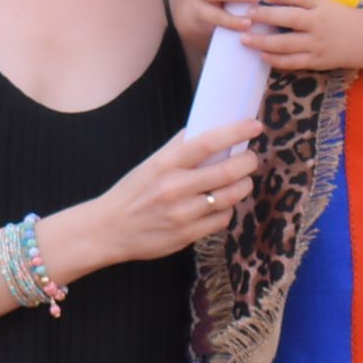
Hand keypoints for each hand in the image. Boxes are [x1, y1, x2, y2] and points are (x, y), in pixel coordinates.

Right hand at [104, 117, 261, 260]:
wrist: (107, 230)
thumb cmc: (132, 192)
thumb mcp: (150, 164)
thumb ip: (178, 148)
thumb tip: (208, 128)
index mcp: (165, 164)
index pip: (207, 142)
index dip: (236, 132)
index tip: (254, 126)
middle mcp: (174, 188)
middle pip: (228, 171)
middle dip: (248, 162)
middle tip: (251, 158)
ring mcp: (182, 214)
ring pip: (230, 197)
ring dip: (243, 186)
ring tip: (242, 180)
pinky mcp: (187, 235)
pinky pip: (222, 220)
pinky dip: (227, 209)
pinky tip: (221, 204)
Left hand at [238, 0, 362, 72]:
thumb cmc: (337, 17)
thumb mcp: (323, 3)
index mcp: (321, 4)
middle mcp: (319, 23)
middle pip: (291, 18)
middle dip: (266, 16)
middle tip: (247, 13)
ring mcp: (317, 44)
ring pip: (287, 44)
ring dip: (263, 41)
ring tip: (244, 38)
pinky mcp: (316, 61)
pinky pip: (293, 62)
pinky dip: (276, 60)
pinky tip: (261, 55)